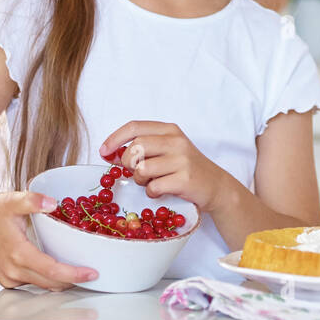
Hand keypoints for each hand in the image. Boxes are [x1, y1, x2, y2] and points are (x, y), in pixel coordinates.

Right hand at [0, 191, 98, 291]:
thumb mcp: (11, 200)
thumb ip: (32, 200)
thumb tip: (52, 203)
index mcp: (17, 253)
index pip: (51, 270)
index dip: (74, 274)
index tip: (92, 273)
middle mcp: (13, 270)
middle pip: (50, 283)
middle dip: (74, 281)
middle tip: (93, 274)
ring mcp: (9, 277)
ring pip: (42, 286)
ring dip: (62, 282)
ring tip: (81, 272)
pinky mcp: (7, 279)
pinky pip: (32, 284)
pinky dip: (48, 280)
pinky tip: (60, 271)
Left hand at [100, 122, 225, 214]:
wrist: (216, 186)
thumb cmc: (186, 168)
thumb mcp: (168, 150)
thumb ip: (144, 147)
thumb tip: (110, 152)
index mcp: (170, 130)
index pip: (135, 127)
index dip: (114, 138)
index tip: (103, 151)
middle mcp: (176, 141)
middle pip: (135, 147)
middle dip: (127, 163)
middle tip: (134, 171)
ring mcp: (181, 160)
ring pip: (142, 169)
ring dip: (140, 180)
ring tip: (151, 182)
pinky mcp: (184, 179)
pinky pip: (153, 187)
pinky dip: (152, 193)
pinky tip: (161, 191)